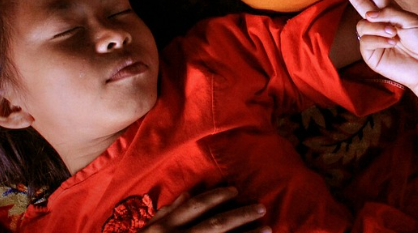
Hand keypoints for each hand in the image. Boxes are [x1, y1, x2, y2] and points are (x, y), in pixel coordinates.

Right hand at [144, 187, 268, 232]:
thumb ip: (167, 213)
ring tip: (268, 229)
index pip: (195, 207)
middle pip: (216, 225)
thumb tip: (186, 196)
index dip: (217, 196)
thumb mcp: (149, 230)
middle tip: (261, 208)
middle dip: (241, 215)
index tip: (235, 190)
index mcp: (166, 227)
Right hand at [333, 0, 417, 91]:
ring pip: (363, 23)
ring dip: (379, 27)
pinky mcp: (370, 53)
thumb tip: (367, 15)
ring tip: (394, 33)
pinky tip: (393, 43)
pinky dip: (379, 39)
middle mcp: (380, 23)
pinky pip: (366, 40)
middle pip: (360, 3)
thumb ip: (389, 11)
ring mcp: (373, 38)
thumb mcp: (411, 19)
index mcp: (391, 12)